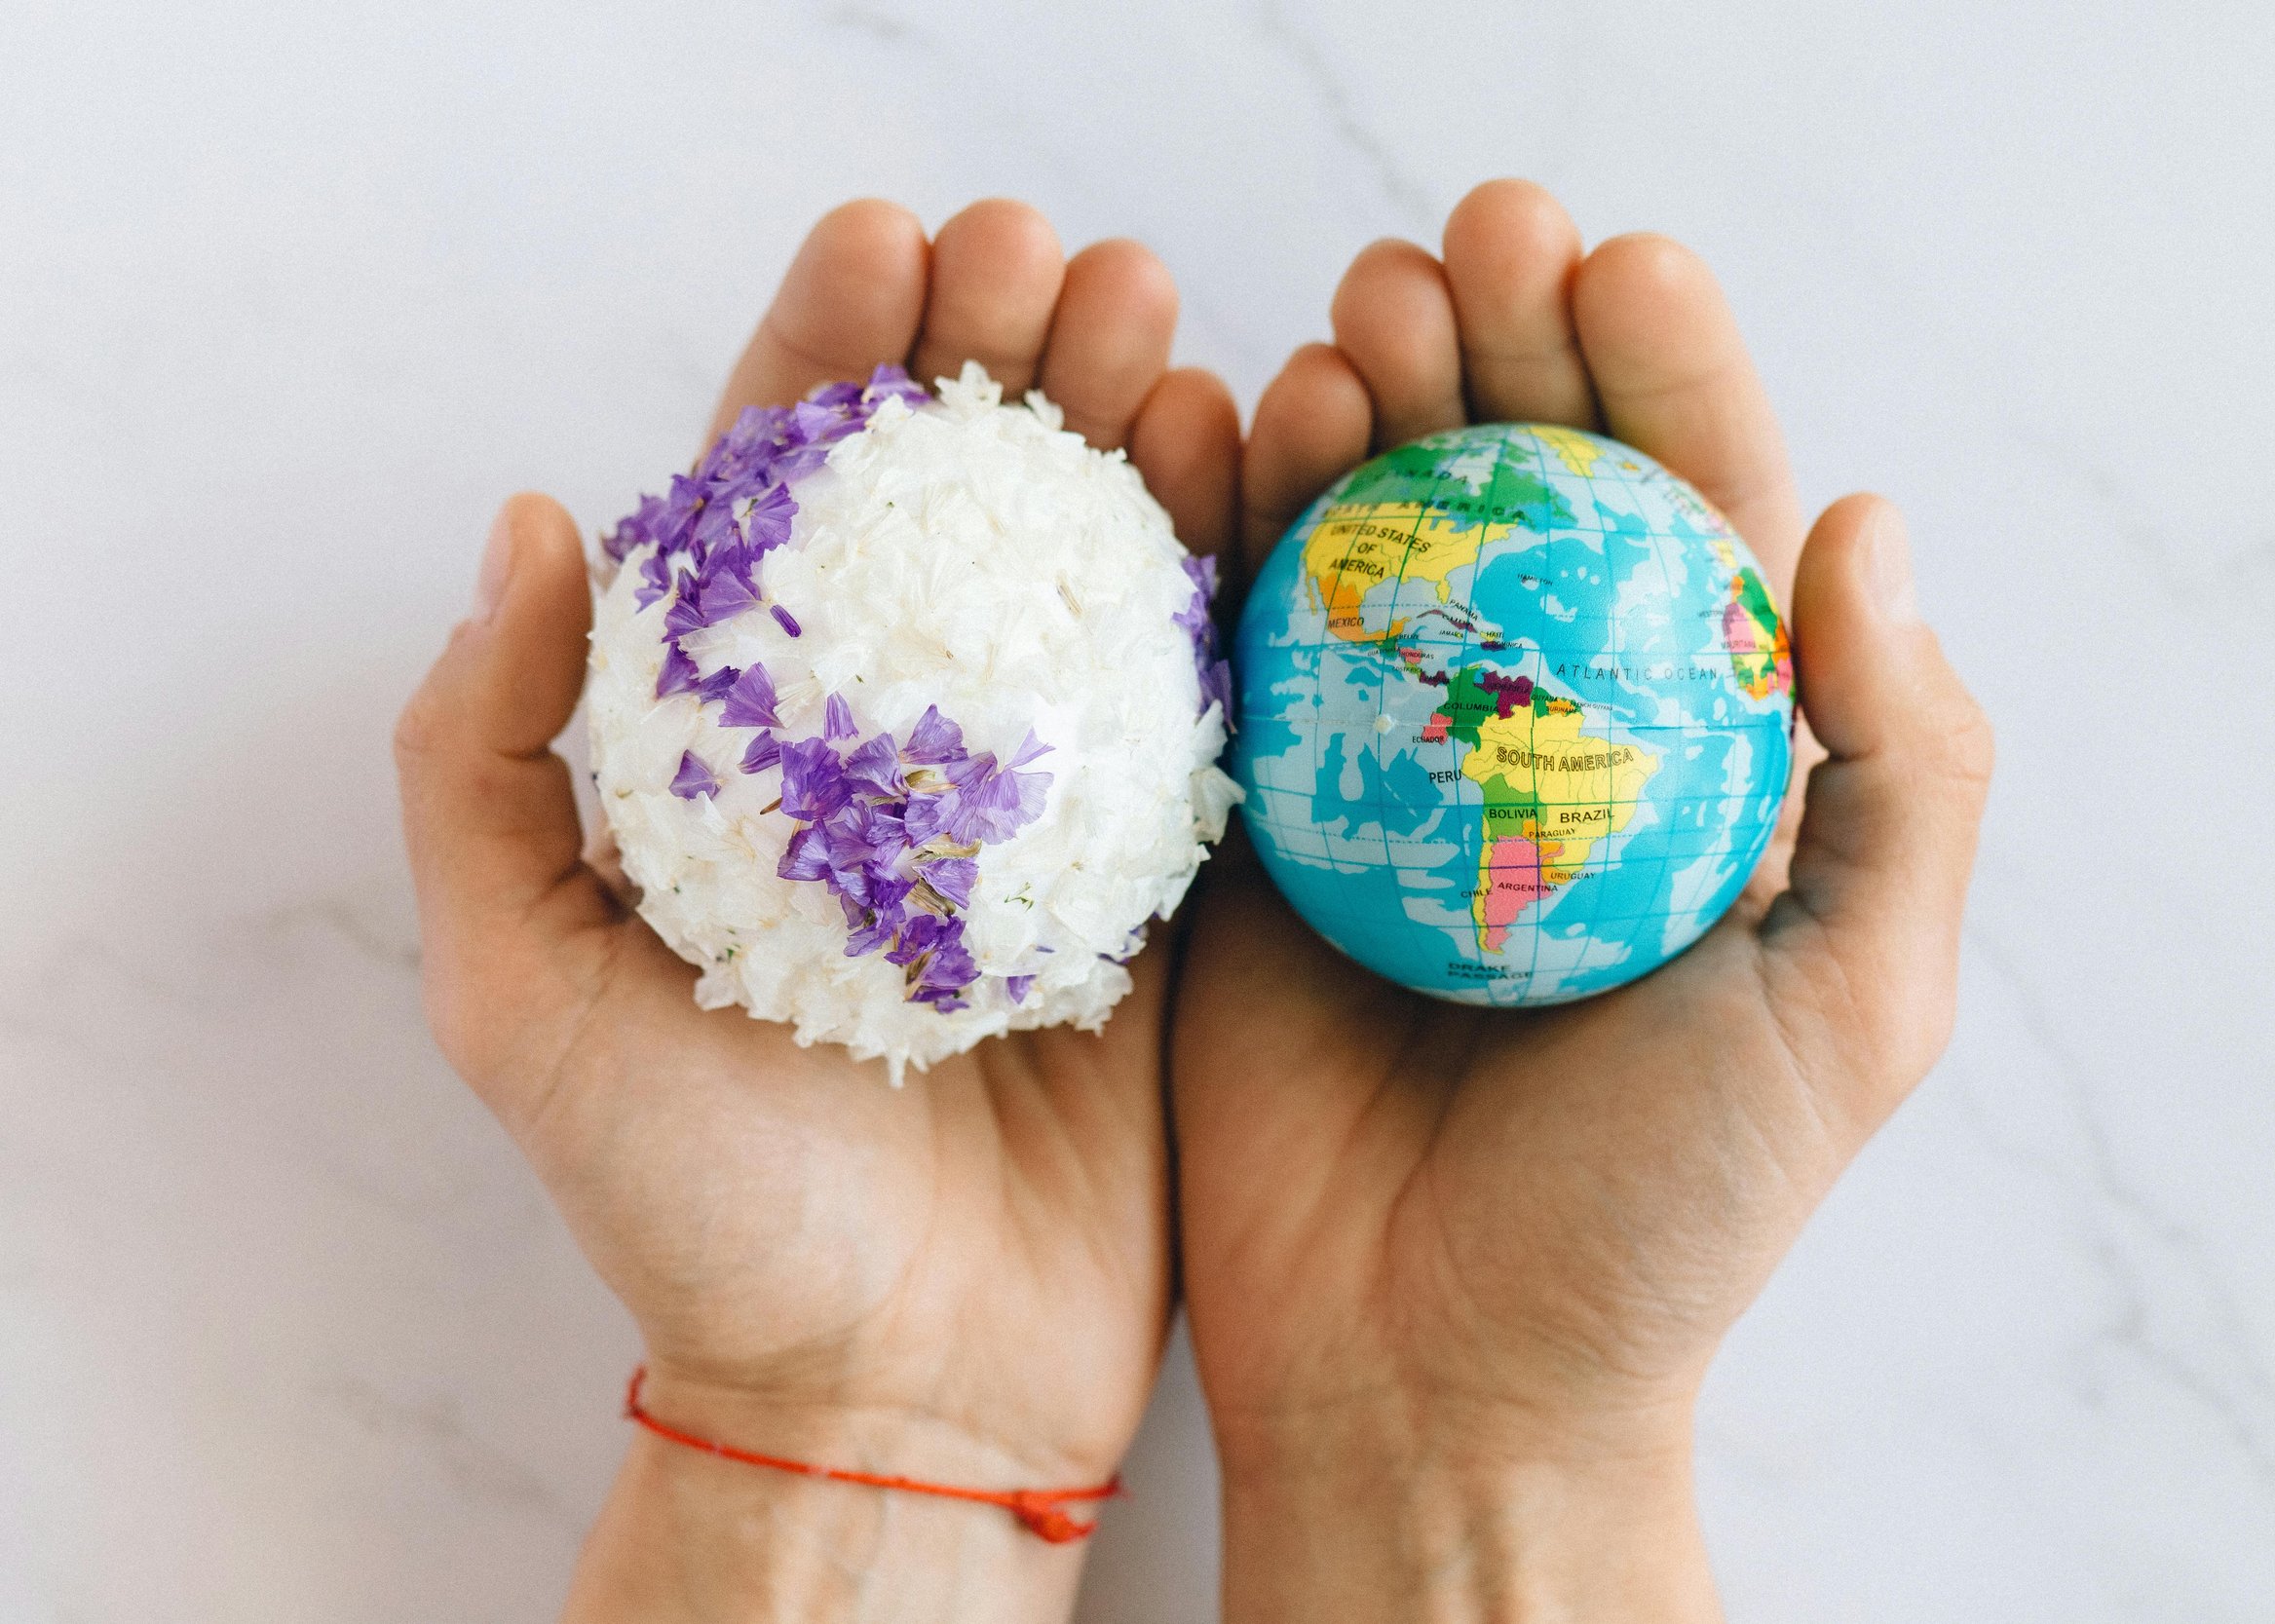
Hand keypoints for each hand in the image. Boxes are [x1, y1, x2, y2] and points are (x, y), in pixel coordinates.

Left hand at [394, 199, 1238, 1623]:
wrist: (895, 1387)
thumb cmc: (693, 1209)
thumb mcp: (525, 996)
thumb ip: (487, 765)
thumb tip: (533, 523)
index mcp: (737, 754)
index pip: (774, 507)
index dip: (826, 356)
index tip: (889, 246)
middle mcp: (891, 751)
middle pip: (949, 504)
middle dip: (1004, 354)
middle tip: (1063, 262)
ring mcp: (1034, 802)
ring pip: (1085, 569)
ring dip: (1131, 428)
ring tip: (1166, 330)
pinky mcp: (1161, 870)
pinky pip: (1197, 692)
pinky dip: (1223, 573)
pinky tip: (1245, 472)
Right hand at [1174, 180, 1992, 1620]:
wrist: (1441, 1383)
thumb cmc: (1666, 1218)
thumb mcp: (1855, 1008)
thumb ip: (1899, 774)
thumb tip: (1866, 525)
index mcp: (1693, 760)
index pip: (1688, 519)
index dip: (1662, 370)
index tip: (1612, 261)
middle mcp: (1533, 741)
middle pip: (1518, 495)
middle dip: (1497, 345)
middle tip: (1456, 251)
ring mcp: (1378, 774)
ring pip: (1367, 543)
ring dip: (1356, 408)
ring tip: (1346, 332)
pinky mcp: (1247, 826)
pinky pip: (1235, 645)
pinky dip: (1231, 530)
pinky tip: (1237, 438)